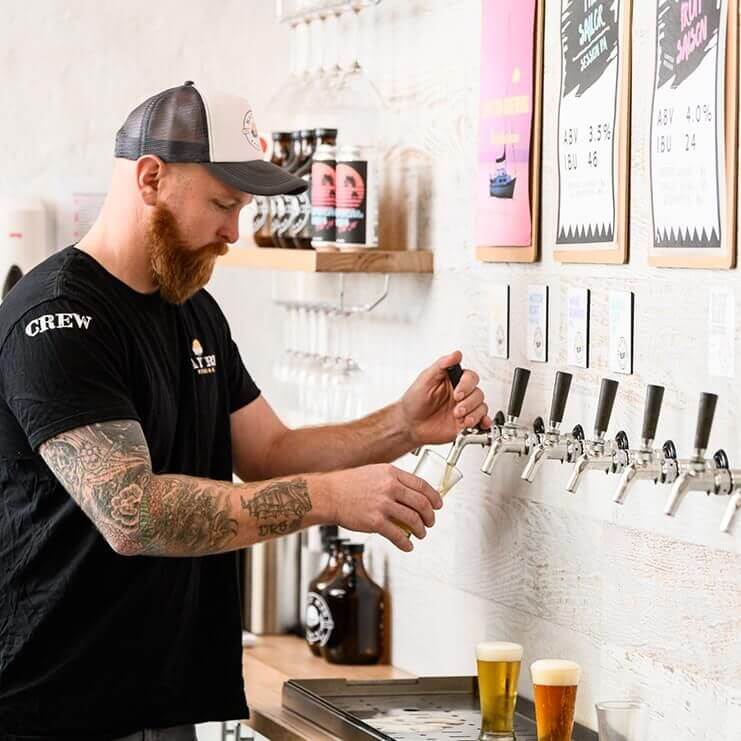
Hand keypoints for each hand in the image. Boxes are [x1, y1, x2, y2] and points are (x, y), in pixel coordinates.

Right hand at [322, 464, 442, 551]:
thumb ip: (393, 480)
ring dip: (421, 530)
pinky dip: (406, 543)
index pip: (422, 485)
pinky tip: (408, 546)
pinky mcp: (375, 522)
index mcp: (391, 473)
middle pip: (421, 503)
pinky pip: (398, 535)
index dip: (434, 497)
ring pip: (413, 520)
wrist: (328, 495)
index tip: (438, 505)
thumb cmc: (348, 484)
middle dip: (430, 516)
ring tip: (420, 534)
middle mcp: (389, 487)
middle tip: (430, 522)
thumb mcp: (374, 472)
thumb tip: (411, 493)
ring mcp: (382, 504)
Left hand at [400, 350, 491, 445]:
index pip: (470, 378)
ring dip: (474, 414)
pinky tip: (477, 423)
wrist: (410, 425)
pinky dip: (483, 422)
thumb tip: (456, 354)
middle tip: (457, 409)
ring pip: (481, 407)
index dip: (467, 385)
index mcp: (452, 381)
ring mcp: (464, 408)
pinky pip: (481, 420)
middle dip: (469, 403)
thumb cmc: (414, 401)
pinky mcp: (464, 422)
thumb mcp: (425, 379)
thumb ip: (442, 365)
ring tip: (460, 418)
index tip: (457, 394)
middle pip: (478, 393)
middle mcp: (460, 394)